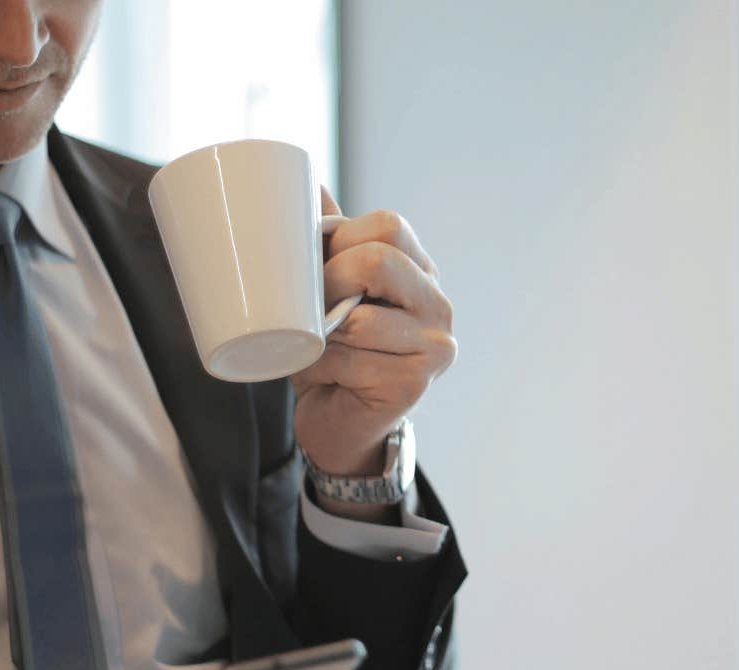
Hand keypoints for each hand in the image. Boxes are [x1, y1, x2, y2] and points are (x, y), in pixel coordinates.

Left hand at [291, 190, 454, 499]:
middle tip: (306, 304)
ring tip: (311, 345)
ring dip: (319, 333)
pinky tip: (323, 375)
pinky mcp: (415, 384)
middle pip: (379, 261)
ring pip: (359, 318)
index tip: (313, 263)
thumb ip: (324, 240)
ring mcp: (434, 346)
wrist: (337, 423)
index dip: (340, 238)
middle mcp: (437, 304)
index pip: (388, 225)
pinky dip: (322, 366)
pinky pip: (353, 360)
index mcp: (419, 270)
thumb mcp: (326, 289)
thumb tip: (301, 178)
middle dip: (329, 279)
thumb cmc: (329, 349)